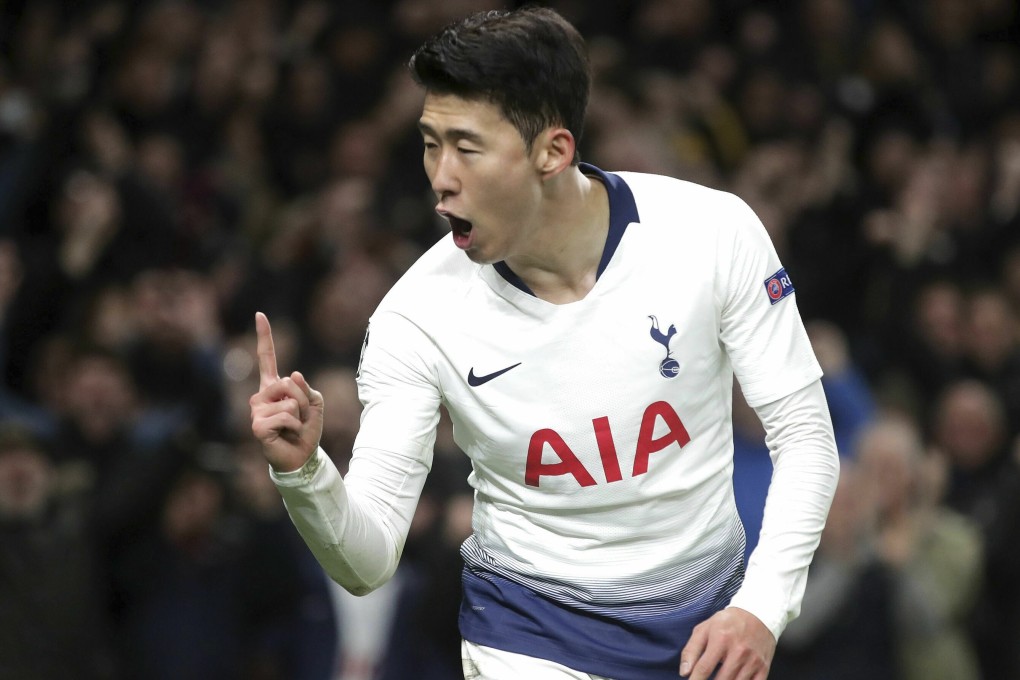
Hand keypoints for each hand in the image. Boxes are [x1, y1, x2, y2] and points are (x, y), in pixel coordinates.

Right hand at [249, 312, 323, 471]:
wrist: (301, 457)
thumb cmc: (306, 429)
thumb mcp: (314, 404)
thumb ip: (306, 388)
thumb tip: (291, 374)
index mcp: (273, 387)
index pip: (267, 358)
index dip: (264, 336)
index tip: (259, 314)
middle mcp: (260, 396)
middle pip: (288, 382)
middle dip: (303, 400)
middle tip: (299, 418)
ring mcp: (256, 410)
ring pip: (289, 399)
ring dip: (300, 414)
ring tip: (293, 427)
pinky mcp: (257, 425)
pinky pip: (286, 415)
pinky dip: (295, 425)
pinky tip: (287, 434)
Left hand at [679, 607, 774, 679]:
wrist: (757, 614)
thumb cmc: (727, 623)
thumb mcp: (704, 629)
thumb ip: (691, 650)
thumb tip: (684, 672)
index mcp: (720, 639)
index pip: (704, 668)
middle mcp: (738, 651)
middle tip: (706, 679)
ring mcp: (752, 660)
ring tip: (719, 677)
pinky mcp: (763, 667)